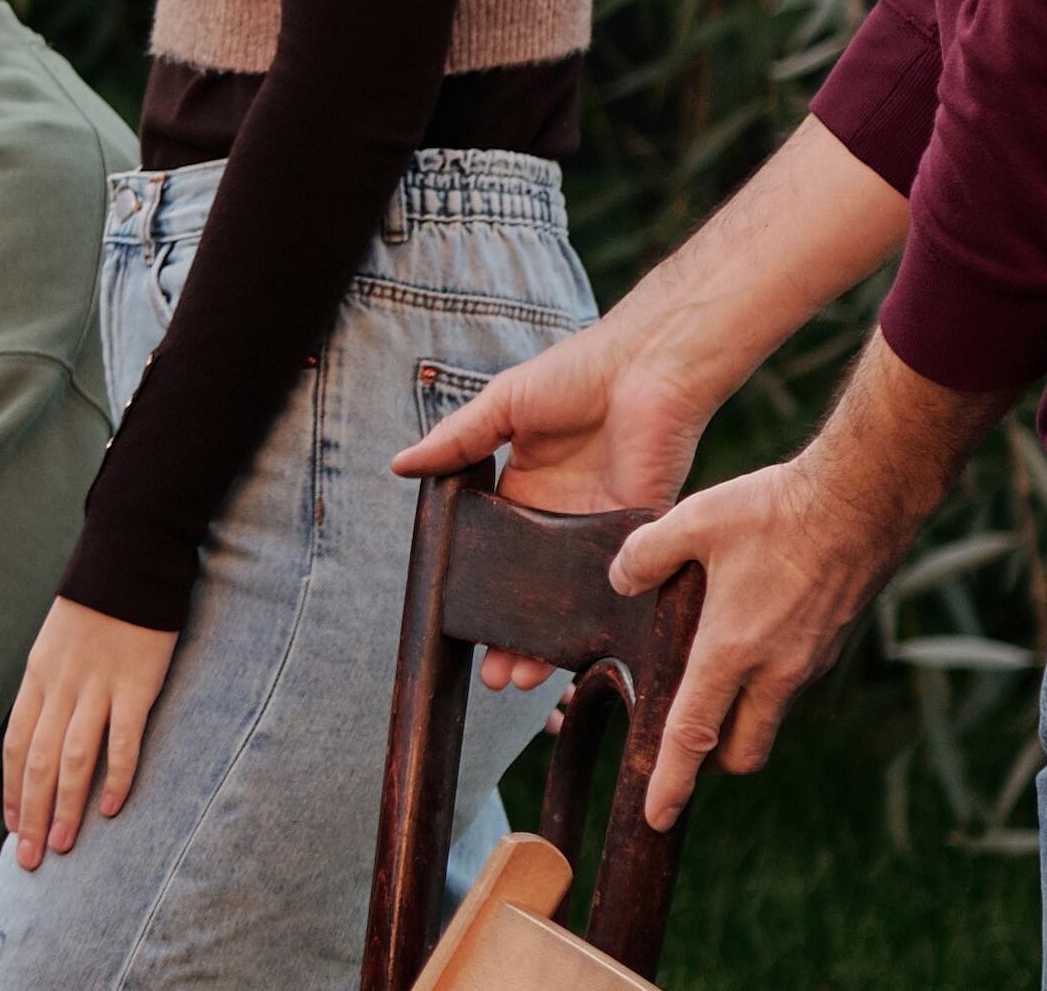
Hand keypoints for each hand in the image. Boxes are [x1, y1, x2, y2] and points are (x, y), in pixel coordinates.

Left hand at [0, 600, 173, 858]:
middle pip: (36, 762)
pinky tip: (111, 808)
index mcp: (36, 679)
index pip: (14, 746)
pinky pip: (122, 740)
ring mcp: (96, 688)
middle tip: (30, 858)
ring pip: (71, 759)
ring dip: (65, 806)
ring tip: (61, 845)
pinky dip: (115, 777)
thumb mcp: (55, 645)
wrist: (128, 563)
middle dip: (31, 814)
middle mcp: (59, 689)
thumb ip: (50, 687)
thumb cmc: (96, 608)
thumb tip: (44, 730)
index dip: (12, 791)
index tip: (12, 827)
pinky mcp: (135, 686)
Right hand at [390, 328, 685, 692]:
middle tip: (495, 677)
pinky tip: (585, 652)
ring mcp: (600, 528)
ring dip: (552, 640)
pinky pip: (620, 582)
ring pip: (571, 599)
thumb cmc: (577, 373)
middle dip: (512, 634)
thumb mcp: (503, 405)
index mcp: (524, 488)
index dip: (479, 594)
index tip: (459, 630)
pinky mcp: (639, 531)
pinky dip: (604, 618)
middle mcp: (561, 515)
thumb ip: (455, 440)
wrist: (648, 365)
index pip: (495, 553)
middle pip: (531, 589)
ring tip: (529, 680)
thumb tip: (398, 466)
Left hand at [599, 345, 983, 827]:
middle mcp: (776, 671)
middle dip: (711, 761)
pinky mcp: (831, 644)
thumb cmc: (777, 509)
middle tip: (683, 743)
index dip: (672, 781)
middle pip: (740, 749)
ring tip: (710, 672)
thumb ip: (645, 555)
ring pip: (768, 716)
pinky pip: (790, 682)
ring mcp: (810, 662)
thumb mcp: (693, 520)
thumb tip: (619, 579)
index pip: (693, 735)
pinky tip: (748, 633)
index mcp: (732, 652)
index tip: (658, 817)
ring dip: (739, 714)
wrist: (865, 497)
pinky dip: (765, 680)